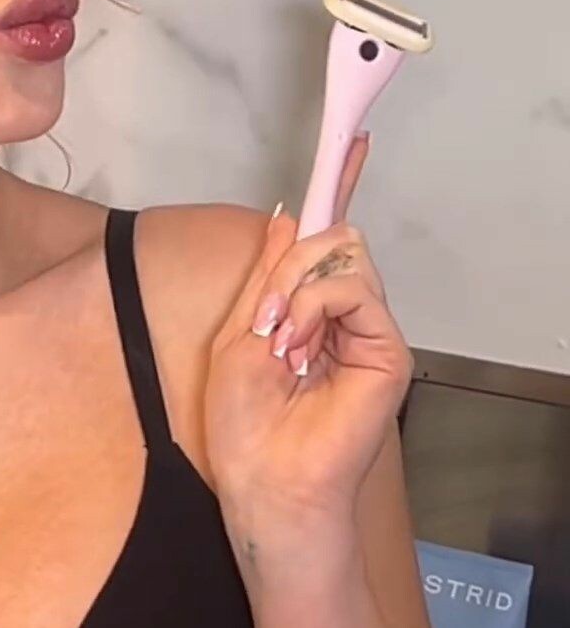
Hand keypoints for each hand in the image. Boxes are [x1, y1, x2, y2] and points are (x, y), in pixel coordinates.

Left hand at [204, 136, 412, 525]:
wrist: (266, 485)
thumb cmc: (246, 431)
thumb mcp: (239, 336)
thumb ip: (266, 278)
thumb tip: (283, 218)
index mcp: (311, 312)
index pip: (327, 240)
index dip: (339, 188)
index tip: (351, 142)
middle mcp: (346, 318)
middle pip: (331, 240)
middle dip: (288, 266)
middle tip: (264, 323)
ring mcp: (370, 333)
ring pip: (343, 255)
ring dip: (295, 290)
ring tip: (278, 344)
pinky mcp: (388, 350)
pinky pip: (354, 286)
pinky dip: (315, 304)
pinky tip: (297, 346)